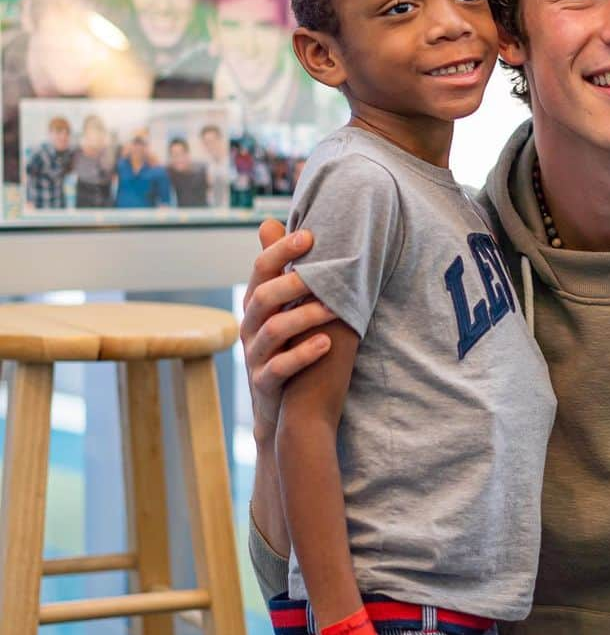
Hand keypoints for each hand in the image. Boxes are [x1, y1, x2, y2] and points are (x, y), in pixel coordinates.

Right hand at [241, 219, 334, 439]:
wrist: (283, 412)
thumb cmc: (289, 350)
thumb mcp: (284, 310)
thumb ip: (281, 271)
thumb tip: (271, 222)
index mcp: (256, 305)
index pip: (260, 269)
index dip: (280, 250)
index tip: (309, 236)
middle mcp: (251, 327)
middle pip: (262, 297)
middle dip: (293, 282)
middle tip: (325, 272)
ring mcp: (255, 356)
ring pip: (272, 330)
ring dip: (304, 316)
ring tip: (334, 309)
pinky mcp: (265, 384)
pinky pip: (279, 368)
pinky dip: (303, 355)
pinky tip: (326, 344)